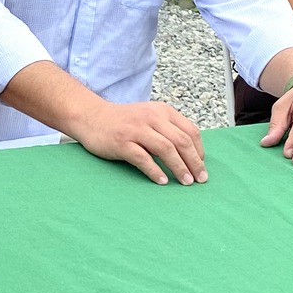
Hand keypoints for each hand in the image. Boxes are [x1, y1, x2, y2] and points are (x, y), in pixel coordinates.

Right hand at [76, 101, 206, 185]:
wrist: (91, 117)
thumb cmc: (123, 122)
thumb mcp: (149, 117)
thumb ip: (168, 129)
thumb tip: (190, 154)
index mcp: (162, 111)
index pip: (190, 131)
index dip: (199, 151)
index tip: (201, 166)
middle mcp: (152, 118)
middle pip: (181, 141)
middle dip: (194, 162)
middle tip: (200, 179)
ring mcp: (136, 130)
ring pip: (166, 149)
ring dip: (179, 167)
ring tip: (186, 182)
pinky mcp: (122, 142)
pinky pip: (143, 158)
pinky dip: (155, 171)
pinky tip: (163, 181)